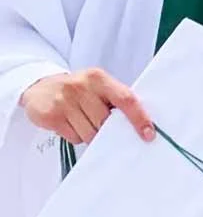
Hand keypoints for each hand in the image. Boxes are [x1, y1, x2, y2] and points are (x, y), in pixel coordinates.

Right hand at [20, 69, 154, 145]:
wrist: (39, 87)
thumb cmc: (78, 90)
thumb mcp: (97, 86)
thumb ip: (116, 99)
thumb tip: (141, 124)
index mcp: (98, 78)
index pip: (125, 99)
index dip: (139, 118)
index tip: (148, 134)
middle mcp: (80, 87)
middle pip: (106, 122)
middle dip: (107, 130)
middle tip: (102, 125)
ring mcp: (63, 101)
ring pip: (90, 133)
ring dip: (90, 134)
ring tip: (82, 121)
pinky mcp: (50, 116)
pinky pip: (74, 137)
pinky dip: (76, 136)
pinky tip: (70, 124)